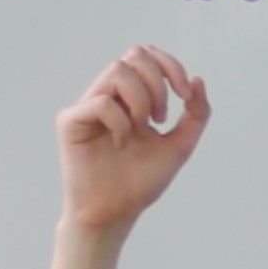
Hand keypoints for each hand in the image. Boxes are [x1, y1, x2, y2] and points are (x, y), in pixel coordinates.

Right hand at [59, 47, 209, 233]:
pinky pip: (101, 102)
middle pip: (133, 54)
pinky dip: (120, 121)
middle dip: (157, 81)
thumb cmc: (140, 183)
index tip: (185, 94)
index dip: (170, 65)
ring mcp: (87, 106)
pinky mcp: (70, 121)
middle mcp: (107, 95)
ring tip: (142, 128)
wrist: (115, 214)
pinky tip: (120, 144)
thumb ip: (195, 115)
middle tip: (160, 117)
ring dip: (140, 99)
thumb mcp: (180, 146)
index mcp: (130, 97)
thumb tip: (197, 80)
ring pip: (117, 70)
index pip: (147, 56)